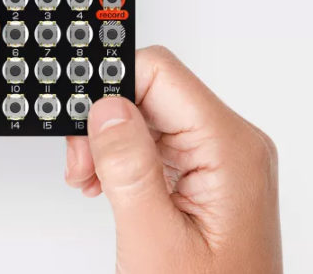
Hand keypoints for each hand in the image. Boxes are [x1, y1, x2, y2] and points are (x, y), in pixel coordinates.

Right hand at [64, 46, 281, 272]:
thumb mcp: (155, 238)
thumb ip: (129, 166)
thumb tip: (106, 106)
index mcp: (230, 148)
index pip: (161, 73)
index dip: (112, 87)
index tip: (79, 121)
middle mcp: (232, 144)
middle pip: (153, 91)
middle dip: (106, 121)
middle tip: (84, 166)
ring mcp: (222, 159)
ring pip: (150, 115)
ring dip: (111, 142)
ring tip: (93, 181)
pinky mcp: (208, 174)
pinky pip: (159, 142)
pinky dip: (126, 158)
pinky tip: (110, 184)